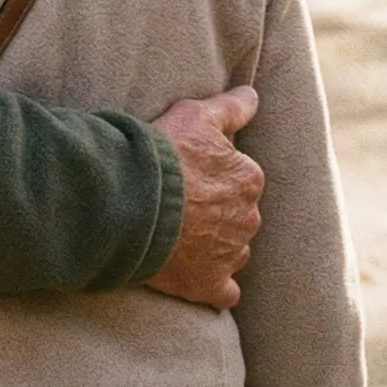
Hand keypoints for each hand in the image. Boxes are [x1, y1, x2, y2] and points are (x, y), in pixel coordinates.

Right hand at [146, 86, 262, 309]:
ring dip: (215, 246)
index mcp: (248, 179)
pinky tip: (199, 279)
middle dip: (216, 212)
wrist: (132, 202)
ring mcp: (230, 254)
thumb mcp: (196, 116)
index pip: (240, 177)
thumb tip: (254, 94)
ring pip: (233, 250)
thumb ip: (231, 107)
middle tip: (181, 205)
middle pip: (237, 215)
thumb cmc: (163, 155)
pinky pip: (224, 292)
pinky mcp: (209, 283)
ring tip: (182, 238)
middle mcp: (248, 218)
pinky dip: (215, 287)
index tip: (189, 175)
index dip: (213, 175)